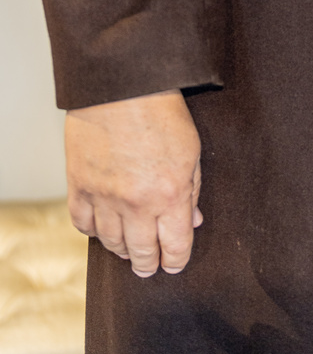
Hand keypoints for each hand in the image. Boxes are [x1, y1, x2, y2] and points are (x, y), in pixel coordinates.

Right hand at [65, 90, 202, 276]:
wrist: (122, 85)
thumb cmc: (162, 112)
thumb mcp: (192, 150)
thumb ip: (192, 190)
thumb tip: (191, 222)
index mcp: (170, 194)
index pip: (175, 246)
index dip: (177, 261)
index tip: (175, 265)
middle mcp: (136, 203)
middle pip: (142, 253)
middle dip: (149, 265)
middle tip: (150, 268)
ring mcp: (104, 197)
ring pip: (112, 243)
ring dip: (123, 250)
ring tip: (130, 251)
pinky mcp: (79, 187)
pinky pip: (83, 225)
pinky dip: (93, 231)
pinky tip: (102, 229)